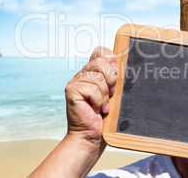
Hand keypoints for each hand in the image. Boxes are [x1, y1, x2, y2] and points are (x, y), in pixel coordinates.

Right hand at [29, 46, 117, 177]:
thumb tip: (115, 62)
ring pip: (98, 77)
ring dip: (105, 95)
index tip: (115, 74)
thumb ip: (112, 77)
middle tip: (110, 95)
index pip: (100, 51)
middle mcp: (82, 74)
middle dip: (111, 80)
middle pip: (102, 62)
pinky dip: (99, 101)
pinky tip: (96, 110)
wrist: (91, 136)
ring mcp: (74, 82)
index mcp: (92, 72)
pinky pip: (93, 89)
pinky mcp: (71, 91)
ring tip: (102, 106)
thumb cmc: (103, 117)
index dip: (110, 58)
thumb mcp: (112, 93)